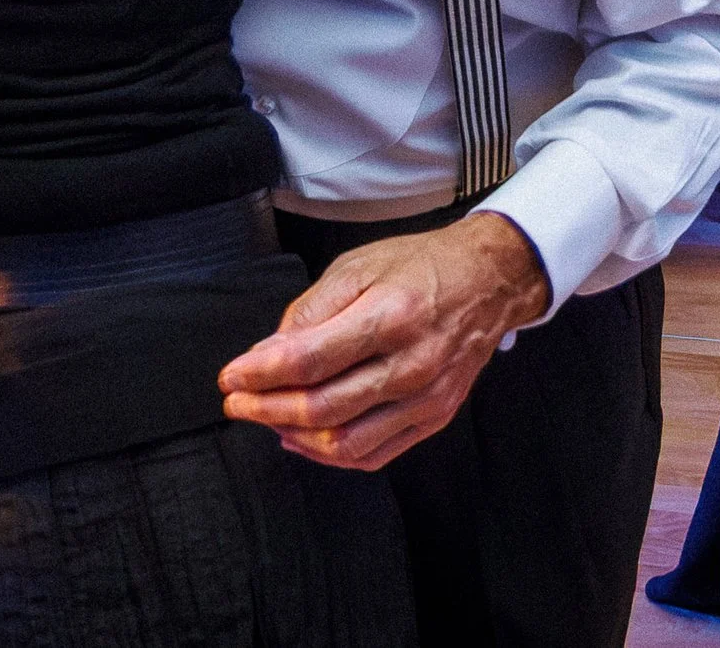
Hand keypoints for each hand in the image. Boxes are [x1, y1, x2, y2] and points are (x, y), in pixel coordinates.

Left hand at [218, 212, 549, 470]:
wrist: (488, 281)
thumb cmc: (421, 267)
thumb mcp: (358, 266)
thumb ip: (309, 312)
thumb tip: (266, 356)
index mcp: (391, 316)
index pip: (309, 361)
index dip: (260, 375)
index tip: (231, 377)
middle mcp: (412, 363)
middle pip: (321, 408)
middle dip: (265, 409)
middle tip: (237, 400)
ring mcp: (426, 397)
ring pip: (344, 443)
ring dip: (292, 435)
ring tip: (266, 417)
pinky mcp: (434, 417)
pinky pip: (372, 455)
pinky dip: (329, 454)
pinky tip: (303, 437)